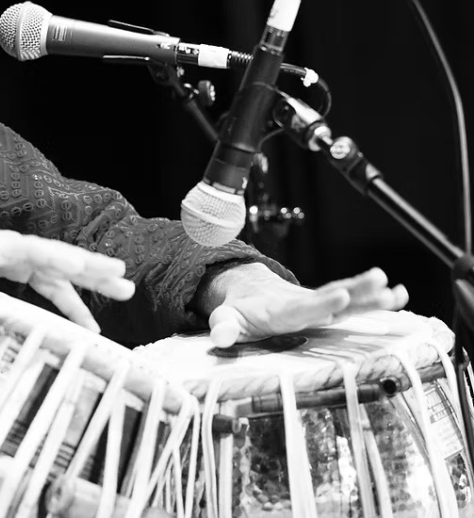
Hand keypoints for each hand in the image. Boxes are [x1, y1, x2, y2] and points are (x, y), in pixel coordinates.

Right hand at [0, 228, 134, 331]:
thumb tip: (6, 325)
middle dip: (96, 277)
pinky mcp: (0, 246)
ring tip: (117, 273)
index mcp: (10, 265)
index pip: (51, 284)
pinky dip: (59, 256)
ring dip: (89, 264)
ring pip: (58, 256)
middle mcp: (15, 253)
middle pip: (64, 267)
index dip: (75, 304)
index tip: (95, 327)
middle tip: (127, 287)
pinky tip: (79, 264)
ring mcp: (9, 247)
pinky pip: (35, 252)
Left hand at [201, 263, 408, 347]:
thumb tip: (219, 337)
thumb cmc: (239, 309)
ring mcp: (317, 303)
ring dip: (370, 294)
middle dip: (355, 291)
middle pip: (331, 296)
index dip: (319, 304)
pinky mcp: (326, 306)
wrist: (249, 290)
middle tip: (379, 281)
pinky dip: (373, 299)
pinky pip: (352, 302)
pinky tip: (398, 296)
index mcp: (280, 309)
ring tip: (397, 289)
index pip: (302, 308)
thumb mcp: (226, 318)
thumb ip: (223, 327)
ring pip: (346, 296)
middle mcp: (303, 303)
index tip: (339, 297)